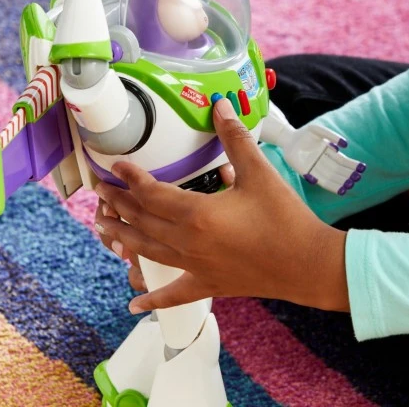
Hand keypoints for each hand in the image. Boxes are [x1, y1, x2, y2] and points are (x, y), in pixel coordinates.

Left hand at [94, 99, 348, 314]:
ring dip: (122, 238)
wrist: (308, 264)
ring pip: (146, 252)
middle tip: (100, 190)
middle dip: (118, 204)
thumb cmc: (284, 218)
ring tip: (102, 227)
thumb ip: (235, 138)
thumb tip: (220, 106)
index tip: (117, 166)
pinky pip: (173, 293)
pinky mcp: (208, 283)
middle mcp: (187, 243)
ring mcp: (195, 266)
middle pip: (142, 221)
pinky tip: (133, 303)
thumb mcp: (259, 172)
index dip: (131, 178)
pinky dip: (152, 297)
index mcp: (196, 214)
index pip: (151, 193)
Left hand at [284, 122, 365, 194]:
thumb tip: (345, 145)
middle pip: (337, 170)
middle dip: (347, 175)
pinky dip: (327, 185)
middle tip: (357, 179)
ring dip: (339, 183)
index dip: (352, 165)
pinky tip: (336, 189)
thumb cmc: (304, 133)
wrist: (287, 138)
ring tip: (349, 187)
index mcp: (328, 152)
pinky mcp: (306, 173)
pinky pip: (318, 181)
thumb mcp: (318, 130)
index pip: (342, 160)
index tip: (362, 169)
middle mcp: (323, 161)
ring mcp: (315, 168)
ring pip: (330, 177)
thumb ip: (331, 135)